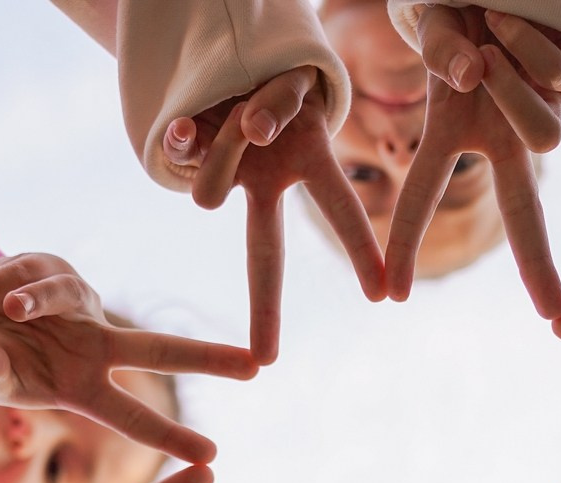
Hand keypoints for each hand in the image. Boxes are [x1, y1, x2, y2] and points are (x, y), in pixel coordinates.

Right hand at [0, 253, 258, 464]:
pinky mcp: (51, 266)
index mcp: (78, 386)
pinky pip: (22, 274)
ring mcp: (76, 303)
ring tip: (0, 310)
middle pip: (155, 349)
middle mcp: (89, 344)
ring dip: (28, 301)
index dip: (168, 437)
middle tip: (254, 368)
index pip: (130, 415)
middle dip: (205, 357)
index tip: (212, 458)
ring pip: (61, 294)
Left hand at [167, 67, 385, 362]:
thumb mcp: (289, 82)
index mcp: (310, 162)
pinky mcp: (189, 156)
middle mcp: (269, 181)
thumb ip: (276, 109)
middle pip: (266, 254)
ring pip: (211, 190)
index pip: (340, 208)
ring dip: (222, 146)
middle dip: (264, 308)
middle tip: (266, 360)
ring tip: (234, 109)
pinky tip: (186, 122)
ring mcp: (228, 176)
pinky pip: (178, 153)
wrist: (229, 45)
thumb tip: (255, 135)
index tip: (382, 295)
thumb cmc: (276, 64)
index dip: (360, 250)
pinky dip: (181, 135)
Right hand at [384, 6, 560, 312]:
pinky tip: (510, 18)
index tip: (392, 296)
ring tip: (487, 46)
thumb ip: (441, 50)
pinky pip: (555, 79)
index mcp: (456, 131)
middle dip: (538, 262)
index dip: (407, 244)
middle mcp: (502, 132)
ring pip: (542, 137)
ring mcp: (544, 110)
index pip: (424, 193)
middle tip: (553, 313)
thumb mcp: (435, 21)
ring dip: (509, 93)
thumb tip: (476, 78)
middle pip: (524, 209)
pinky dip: (526, 45)